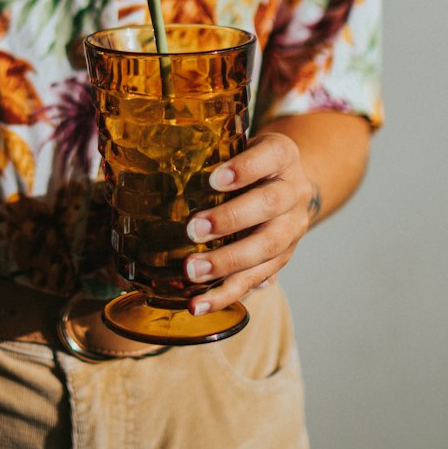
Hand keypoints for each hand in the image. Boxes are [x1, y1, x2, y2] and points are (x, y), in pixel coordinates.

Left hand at [182, 130, 315, 314]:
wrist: (287, 182)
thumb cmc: (247, 160)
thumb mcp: (238, 144)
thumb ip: (210, 153)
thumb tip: (154, 171)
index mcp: (282, 155)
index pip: (270, 156)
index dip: (244, 168)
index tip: (214, 178)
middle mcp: (294, 191)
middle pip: (268, 206)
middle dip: (231, 220)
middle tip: (194, 230)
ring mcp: (293, 228)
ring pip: (267, 248)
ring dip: (227, 263)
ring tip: (192, 272)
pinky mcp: (282, 258)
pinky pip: (257, 278)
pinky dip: (226, 293)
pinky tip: (200, 304)